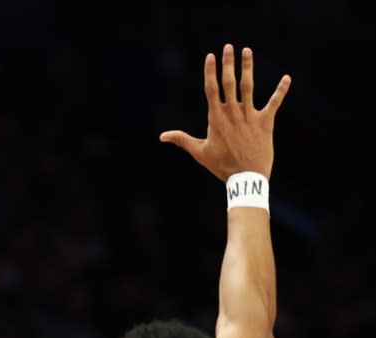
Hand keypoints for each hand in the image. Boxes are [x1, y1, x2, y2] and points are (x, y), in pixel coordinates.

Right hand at [160, 44, 290, 180]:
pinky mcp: (265, 122)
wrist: (245, 179)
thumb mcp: (200, 153)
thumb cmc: (221, 166)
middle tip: (228, 46)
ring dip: (248, 67)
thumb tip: (162, 136)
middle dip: (228, 63)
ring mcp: (249, 116)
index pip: (212, 89)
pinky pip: (275, 102)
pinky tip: (287, 78)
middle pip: (229, 83)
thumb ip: (182, 140)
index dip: (210, 71)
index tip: (210, 56)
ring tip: (247, 51)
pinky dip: (281, 90)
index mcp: (216, 119)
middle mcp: (233, 113)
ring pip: (248, 87)